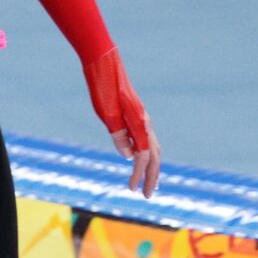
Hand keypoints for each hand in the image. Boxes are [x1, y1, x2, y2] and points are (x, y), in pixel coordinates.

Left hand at [85, 47, 160, 197]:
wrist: (103, 62)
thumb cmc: (103, 86)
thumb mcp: (106, 113)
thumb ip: (118, 135)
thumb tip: (127, 156)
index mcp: (140, 122)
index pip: (143, 156)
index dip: (139, 175)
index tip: (132, 190)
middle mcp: (144, 121)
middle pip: (154, 155)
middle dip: (152, 176)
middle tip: (147, 195)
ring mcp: (141, 118)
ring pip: (152, 147)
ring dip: (151, 167)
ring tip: (149, 183)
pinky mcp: (135, 114)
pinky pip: (145, 139)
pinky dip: (145, 154)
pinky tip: (138, 159)